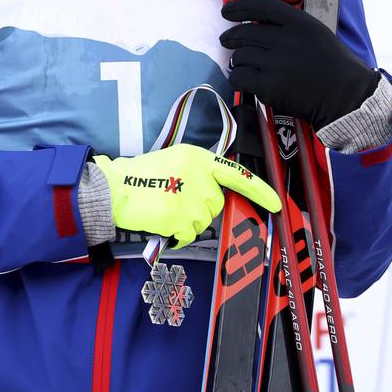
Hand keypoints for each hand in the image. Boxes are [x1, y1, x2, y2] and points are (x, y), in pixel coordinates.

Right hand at [93, 143, 280, 249]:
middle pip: (216, 203)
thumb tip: (216, 193)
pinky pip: (189, 234)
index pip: (237, 173)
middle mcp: (198, 174)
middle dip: (201, 208)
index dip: (259, 190)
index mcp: (198, 157)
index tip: (276, 203)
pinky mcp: (180, 216)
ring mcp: (190, 196)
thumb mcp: (175, 161)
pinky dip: (177, 233)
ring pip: (203, 221)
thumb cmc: (142, 176)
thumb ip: (198, 172)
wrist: (115, 188)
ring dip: (187, 221)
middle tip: (176, 200)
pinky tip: (162, 219)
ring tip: (165, 207)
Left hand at [220, 0, 379, 130]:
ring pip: (240, 56)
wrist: (346, 98)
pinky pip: (239, 77)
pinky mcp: (269, 86)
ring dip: (237, 60)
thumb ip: (291, 26)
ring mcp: (276, 64)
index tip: (227, 11)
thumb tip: (258, 23)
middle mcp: (286, 40)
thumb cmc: (335, 67)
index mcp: (300, 24)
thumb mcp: (317, 34)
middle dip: (231, 37)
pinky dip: (237, 77)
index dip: (239, 7)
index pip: (260, 6)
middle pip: (245, 32)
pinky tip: (242, 79)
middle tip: (227, 39)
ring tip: (241, 64)